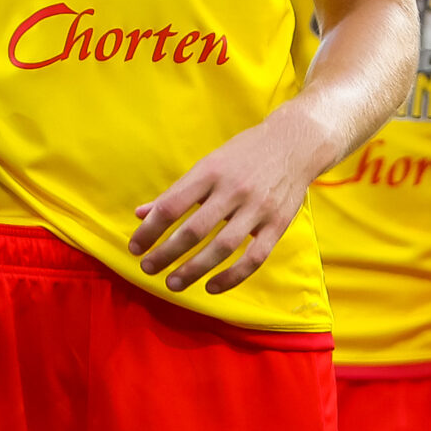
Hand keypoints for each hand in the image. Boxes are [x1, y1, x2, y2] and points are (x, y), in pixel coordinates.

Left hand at [131, 112, 330, 293]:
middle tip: (148, 269)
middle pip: (194, 230)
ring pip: (222, 247)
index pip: (172, 206)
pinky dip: (232, 277)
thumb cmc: (245, 154)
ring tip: (172, 283)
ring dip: (193, 269)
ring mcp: (258, 209)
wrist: (295, 144)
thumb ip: (176, 192)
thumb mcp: (209, 164)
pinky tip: (211, 286)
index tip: (135, 248)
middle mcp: (234, 190)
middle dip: (166, 254)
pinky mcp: (278, 224)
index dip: (149, 230)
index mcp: (211, 172)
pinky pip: (254, 258)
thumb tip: (140, 215)